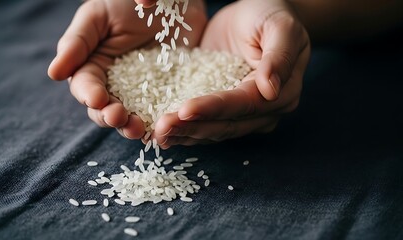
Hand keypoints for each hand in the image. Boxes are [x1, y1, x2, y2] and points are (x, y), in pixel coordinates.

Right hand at [48, 0, 206, 138]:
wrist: (172, 1)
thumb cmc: (126, 2)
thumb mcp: (98, 15)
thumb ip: (78, 41)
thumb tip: (54, 73)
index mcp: (92, 65)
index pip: (84, 85)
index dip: (88, 94)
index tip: (96, 98)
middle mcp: (113, 83)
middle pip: (104, 108)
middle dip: (108, 116)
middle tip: (118, 117)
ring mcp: (139, 91)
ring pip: (129, 116)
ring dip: (130, 126)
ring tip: (137, 129)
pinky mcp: (164, 94)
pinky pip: (157, 113)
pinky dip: (156, 123)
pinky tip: (160, 129)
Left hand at [153, 0, 309, 147]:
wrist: (258, 15)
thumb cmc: (270, 14)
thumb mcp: (280, 26)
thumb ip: (279, 56)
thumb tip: (270, 90)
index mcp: (282, 92)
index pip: (243, 105)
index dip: (213, 109)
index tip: (185, 110)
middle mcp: (265, 111)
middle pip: (226, 125)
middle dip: (192, 127)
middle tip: (160, 129)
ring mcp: (246, 116)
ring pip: (214, 131)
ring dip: (184, 134)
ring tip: (157, 134)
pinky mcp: (226, 113)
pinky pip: (206, 126)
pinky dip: (184, 131)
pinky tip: (163, 135)